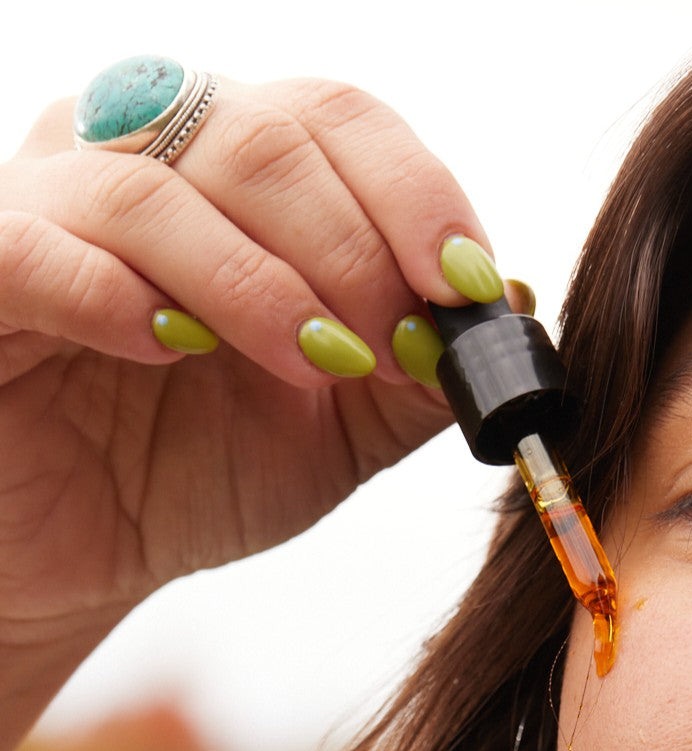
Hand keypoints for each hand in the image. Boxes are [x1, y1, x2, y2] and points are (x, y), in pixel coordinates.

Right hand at [0, 73, 514, 664]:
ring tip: (313, 363)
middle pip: (263, 137)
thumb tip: (515, 310)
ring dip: (259, 280)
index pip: (340, 124)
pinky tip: (169, 346)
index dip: (417, 197)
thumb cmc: (196, 472)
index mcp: (242, 180)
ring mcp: (49, 207)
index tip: (466, 288)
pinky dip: (111, 289)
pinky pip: (32, 247)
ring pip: (156, 186)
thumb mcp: (339, 431)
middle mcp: (146, 162)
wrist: (74, 556)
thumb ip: (421, 375)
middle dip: (354, 249)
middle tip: (392, 345)